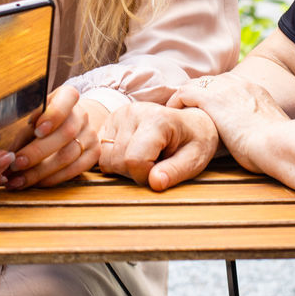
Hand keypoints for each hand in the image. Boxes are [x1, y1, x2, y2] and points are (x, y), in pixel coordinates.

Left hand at [3, 86, 99, 189]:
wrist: (73, 125)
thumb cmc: (44, 120)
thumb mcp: (34, 116)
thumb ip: (25, 129)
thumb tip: (7, 154)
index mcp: (67, 97)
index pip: (67, 99)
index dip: (53, 115)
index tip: (36, 129)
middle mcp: (82, 114)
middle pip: (65, 133)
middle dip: (37, 152)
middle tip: (16, 164)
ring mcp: (91, 135)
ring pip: (68, 155)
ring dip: (40, 171)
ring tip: (19, 180)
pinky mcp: (94, 154)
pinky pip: (74, 170)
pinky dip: (52, 178)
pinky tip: (35, 183)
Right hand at [97, 101, 218, 191]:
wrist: (191, 122)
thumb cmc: (194, 141)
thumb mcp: (194, 160)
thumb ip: (175, 172)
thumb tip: (154, 183)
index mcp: (157, 119)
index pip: (134, 160)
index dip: (145, 176)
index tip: (161, 172)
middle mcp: (133, 112)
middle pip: (117, 160)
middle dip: (134, 172)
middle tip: (155, 164)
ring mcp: (119, 114)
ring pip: (105, 158)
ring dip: (122, 167)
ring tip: (145, 158)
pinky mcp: (110, 119)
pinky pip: (100, 151)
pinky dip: (114, 159)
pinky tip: (133, 153)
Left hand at [171, 74, 288, 173]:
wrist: (278, 142)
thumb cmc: (279, 145)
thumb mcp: (272, 130)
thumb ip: (263, 126)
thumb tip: (262, 137)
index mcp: (255, 89)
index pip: (227, 84)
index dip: (213, 95)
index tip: (206, 109)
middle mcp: (239, 83)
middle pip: (209, 81)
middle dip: (197, 93)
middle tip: (187, 110)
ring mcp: (224, 89)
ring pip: (194, 84)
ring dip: (185, 98)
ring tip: (177, 113)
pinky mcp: (211, 99)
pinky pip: (184, 93)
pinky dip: (176, 102)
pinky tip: (172, 115)